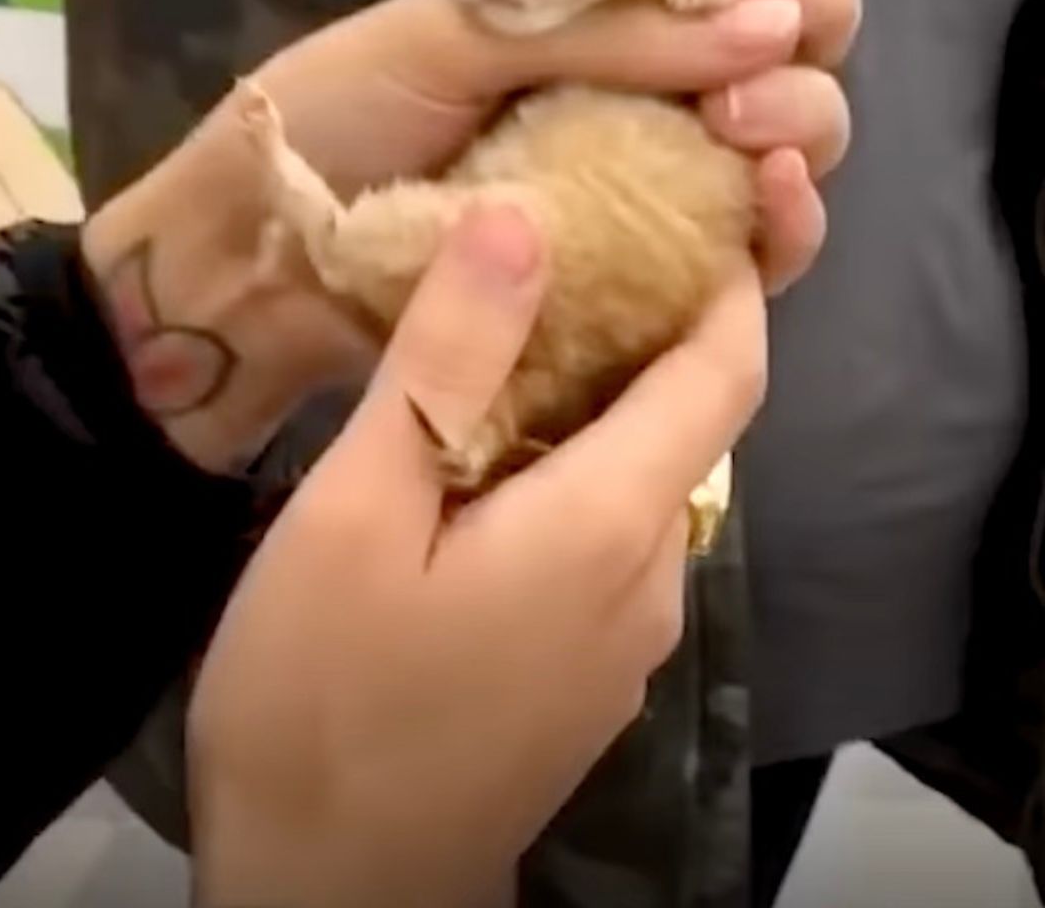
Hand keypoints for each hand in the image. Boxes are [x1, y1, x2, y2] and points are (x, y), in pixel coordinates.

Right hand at [188, 206, 766, 907]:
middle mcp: (650, 580)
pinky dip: (570, 477)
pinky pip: (605, 544)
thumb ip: (448, 362)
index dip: (726, 284)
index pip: (726, 373)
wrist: (326, 893)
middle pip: (682, 425)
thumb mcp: (357, 509)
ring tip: (501, 342)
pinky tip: (484, 466)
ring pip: (638, 485)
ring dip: (593, 406)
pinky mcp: (589, 677)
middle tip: (554, 253)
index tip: (682, 210)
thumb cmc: (322, 695)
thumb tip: (523, 221)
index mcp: (609, 523)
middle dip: (640, 330)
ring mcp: (626, 641)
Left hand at [257, 0, 861, 293]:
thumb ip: (606, 25)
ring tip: (749, 124)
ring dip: (803, 116)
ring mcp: (649, 179)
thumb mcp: (458, 32)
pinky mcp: (645, 274)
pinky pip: (752, 251)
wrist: (279, 252)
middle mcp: (642, 83)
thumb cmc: (344, 116)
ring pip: (788, 140)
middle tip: (772, 35)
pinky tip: (776, 194)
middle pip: (785, 37)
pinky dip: (788, 222)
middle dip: (811, 17)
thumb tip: (768, 16)